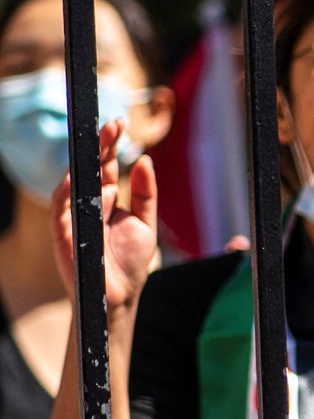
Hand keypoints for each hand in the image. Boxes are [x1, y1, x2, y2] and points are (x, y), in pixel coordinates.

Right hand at [51, 119, 158, 316]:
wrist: (120, 295)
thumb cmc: (130, 261)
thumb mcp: (145, 222)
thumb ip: (146, 193)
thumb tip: (145, 160)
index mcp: (105, 199)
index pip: (105, 166)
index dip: (110, 145)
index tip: (119, 123)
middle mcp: (86, 205)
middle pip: (89, 169)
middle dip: (99, 146)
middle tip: (112, 126)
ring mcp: (72, 218)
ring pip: (74, 185)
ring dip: (89, 167)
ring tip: (107, 151)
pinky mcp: (63, 235)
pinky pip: (63, 210)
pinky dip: (77, 197)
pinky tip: (100, 188)